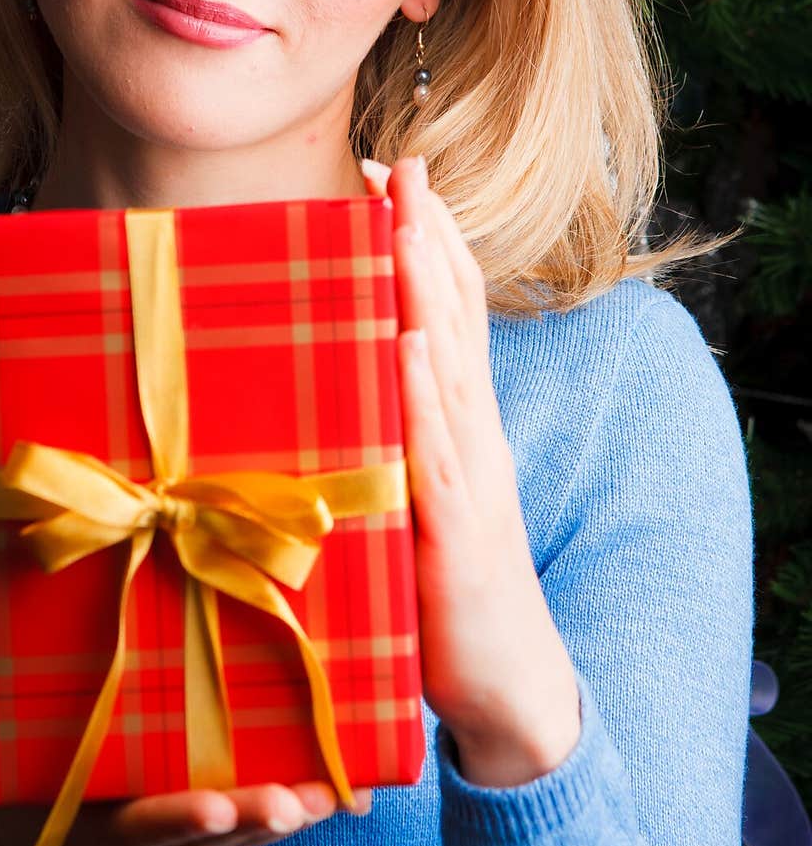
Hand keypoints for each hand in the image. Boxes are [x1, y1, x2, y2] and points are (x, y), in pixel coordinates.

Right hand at [0, 597, 370, 845]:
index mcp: (76, 823)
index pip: (129, 827)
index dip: (173, 820)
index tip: (216, 808)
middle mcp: (129, 844)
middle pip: (201, 840)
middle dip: (252, 821)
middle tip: (298, 804)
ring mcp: (167, 843)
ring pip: (235, 838)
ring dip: (284, 814)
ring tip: (336, 794)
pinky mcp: (196, 831)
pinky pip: (247, 829)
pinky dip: (289, 810)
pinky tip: (342, 790)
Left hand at [361, 156, 580, 786]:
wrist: (508, 681)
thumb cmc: (447, 586)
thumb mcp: (414, 494)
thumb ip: (386, 434)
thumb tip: (337, 376)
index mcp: (458, 420)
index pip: (443, 310)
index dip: (421, 241)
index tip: (386, 177)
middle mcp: (471, 432)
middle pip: (451, 317)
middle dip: (424, 236)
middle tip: (399, 164)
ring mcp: (469, 477)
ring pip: (447, 367)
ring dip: (425, 293)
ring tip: (402, 224)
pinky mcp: (457, 531)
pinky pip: (439, 452)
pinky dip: (425, 396)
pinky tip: (408, 348)